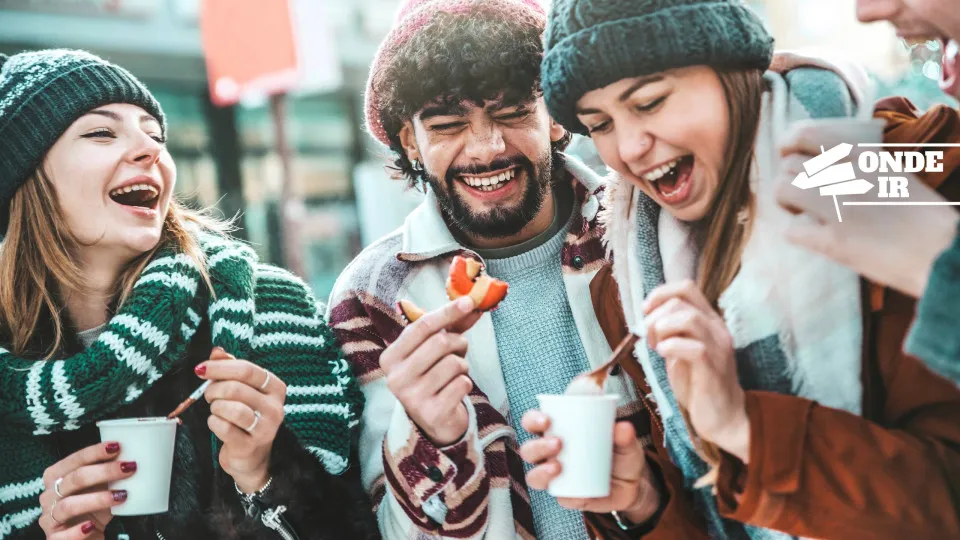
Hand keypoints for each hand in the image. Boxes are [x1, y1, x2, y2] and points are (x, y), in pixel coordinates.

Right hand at [39, 441, 135, 538]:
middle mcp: (49, 495)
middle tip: (128, 468)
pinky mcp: (54, 538)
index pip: (74, 460)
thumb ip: (109, 474)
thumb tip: (131, 457)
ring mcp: (49, 518)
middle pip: (75, 479)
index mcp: (56, 476)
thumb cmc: (93, 508)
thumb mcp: (101, 488)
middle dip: (104, 472)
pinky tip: (91, 526)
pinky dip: (78, 530)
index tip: (117, 446)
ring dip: (98, 499)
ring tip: (122, 496)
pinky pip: (63, 535)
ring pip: (69, 505)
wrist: (86, 537)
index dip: (95, 452)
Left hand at [197, 347, 287, 492]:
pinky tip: (217, 424)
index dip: (220, 367)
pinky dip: (214, 423)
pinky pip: (223, 427)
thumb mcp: (242, 389)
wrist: (251, 456)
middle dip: (214, 390)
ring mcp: (266, 428)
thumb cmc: (246, 417)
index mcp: (275, 387)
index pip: (247, 369)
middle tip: (209, 395)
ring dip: (215, 407)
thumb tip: (217, 351)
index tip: (201, 369)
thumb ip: (231, 368)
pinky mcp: (251, 445)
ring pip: (230, 408)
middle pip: (236, 388)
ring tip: (216, 410)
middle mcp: (275, 407)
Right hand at [380, 296, 482, 445]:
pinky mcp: (432, 413)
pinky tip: (456, 390)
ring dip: (463, 366)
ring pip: (453, 363)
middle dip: (458, 343)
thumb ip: (451, 325)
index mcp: (390, 357)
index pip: (421, 326)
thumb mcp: (435, 349)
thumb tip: (472, 303)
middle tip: (460, 350)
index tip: (469, 302)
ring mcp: (412, 398)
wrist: (434, 421)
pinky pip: (462, 384)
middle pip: (440, 342)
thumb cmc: (433, 377)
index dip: (447, 312)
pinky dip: (466, 383)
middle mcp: (395, 378)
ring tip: (456, 373)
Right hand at [520, 412, 660, 523]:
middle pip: (528, 450)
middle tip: (557, 443)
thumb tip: (623, 427)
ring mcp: (557, 478)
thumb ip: (624, 433)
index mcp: (557, 431)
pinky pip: (561, 499)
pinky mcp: (568, 497)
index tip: (546, 419)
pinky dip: (567, 497)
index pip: (532, 422)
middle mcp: (550, 455)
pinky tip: (578, 495)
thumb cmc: (620, 452)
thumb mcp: (625, 439)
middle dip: (537, 446)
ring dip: (541, 472)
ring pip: (534, 477)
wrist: (634, 484)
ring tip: (558, 467)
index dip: (532, 420)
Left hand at [644, 281, 749, 461]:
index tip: (645, 312)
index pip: (686, 287)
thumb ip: (670, 332)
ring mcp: (718, 347)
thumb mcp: (680, 350)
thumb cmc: (698, 384)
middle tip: (649, 340)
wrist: (723, 417)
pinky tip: (664, 356)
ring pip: (688, 318)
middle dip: (655, 317)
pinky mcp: (713, 368)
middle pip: (680, 302)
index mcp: (709, 320)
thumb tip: (647, 317)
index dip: (660, 294)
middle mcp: (717, 329)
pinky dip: (671, 347)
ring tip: (657, 348)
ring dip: (661, 329)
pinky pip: (693, 347)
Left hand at [776, 121, 959, 297]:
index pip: (807, 134)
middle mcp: (850, 175)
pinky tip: (816, 237)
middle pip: (789, 164)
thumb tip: (826, 163)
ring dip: (788, 203)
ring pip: (783, 189)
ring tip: (804, 213)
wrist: (944, 254)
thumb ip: (862, 166)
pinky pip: (791, 229)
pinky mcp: (834, 240)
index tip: (787, 153)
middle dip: (790, 180)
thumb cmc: (923, 219)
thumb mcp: (895, 175)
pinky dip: (799, 233)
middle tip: (802, 196)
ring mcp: (840, 207)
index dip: (788, 144)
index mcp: (867, 156)